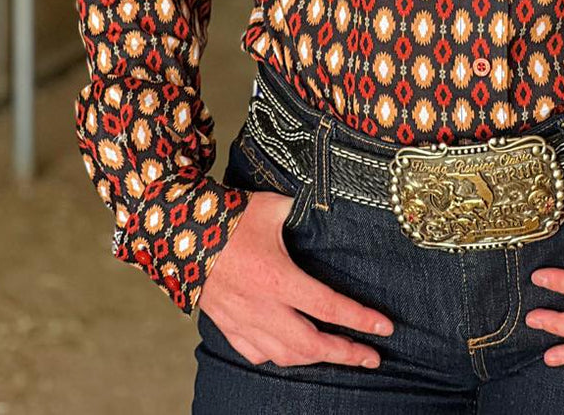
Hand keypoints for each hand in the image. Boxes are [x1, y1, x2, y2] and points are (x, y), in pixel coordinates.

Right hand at [196, 190, 393, 368]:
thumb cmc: (229, 216)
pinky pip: (256, 353)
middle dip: (346, 354)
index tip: (385, 329)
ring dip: (315, 359)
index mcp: (279, 279)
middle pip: (312, 345)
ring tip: (338, 356)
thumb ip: (301, 210)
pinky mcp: (227, 325)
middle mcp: (263, 308)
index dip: (361, 320)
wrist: (178, 233)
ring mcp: (243, 321)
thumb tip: (323, 204)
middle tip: (372, 357)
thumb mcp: (273, 206)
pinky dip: (279, 357)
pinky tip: (291, 352)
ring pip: (285, 355)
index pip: (329, 307)